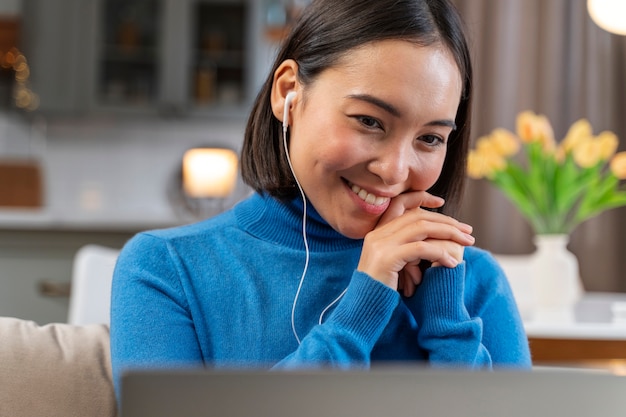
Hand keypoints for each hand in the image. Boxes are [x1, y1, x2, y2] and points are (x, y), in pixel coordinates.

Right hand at [357, 191, 473, 295]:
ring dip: (448, 233)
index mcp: (378, 233)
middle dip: (447, 222)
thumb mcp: (393, 265)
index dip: (430, 209)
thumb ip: (406, 250)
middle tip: (468, 231)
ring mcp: (380, 245)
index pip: (407, 210)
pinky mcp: (387, 258)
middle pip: (418, 217)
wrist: (362, 309)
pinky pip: (420, 249)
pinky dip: (439, 253)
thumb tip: (432, 241)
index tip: (450, 215)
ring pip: (422, 228)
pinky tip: (451, 263)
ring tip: (467, 243)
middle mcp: (377, 234)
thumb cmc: (381, 291)